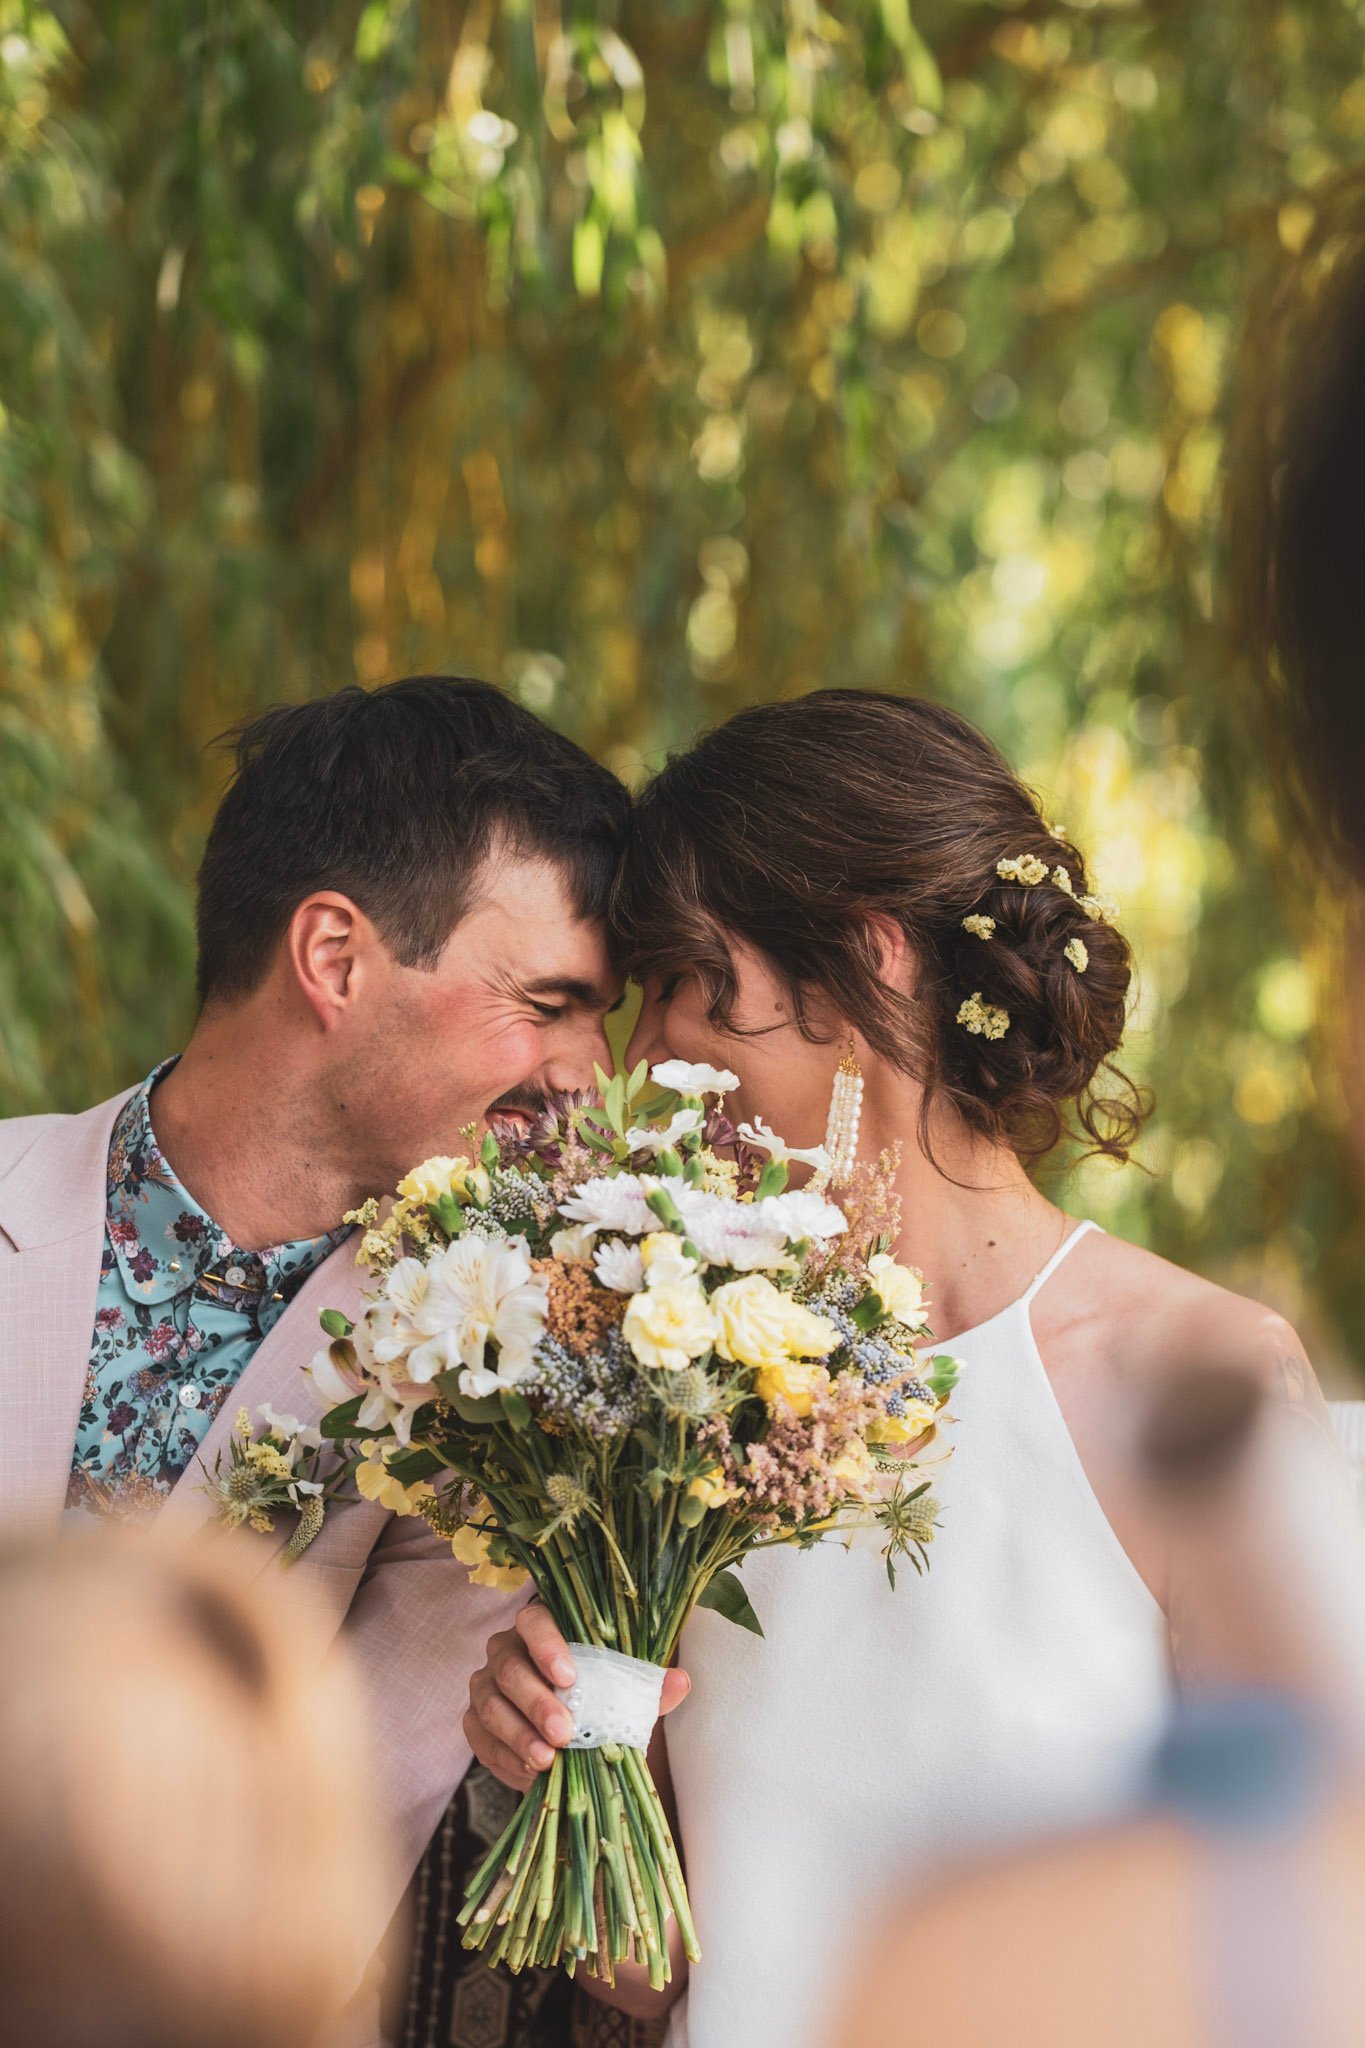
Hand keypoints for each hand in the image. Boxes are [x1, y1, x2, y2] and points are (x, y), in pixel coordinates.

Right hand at [465, 1603, 691, 1788]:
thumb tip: (680, 1681)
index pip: (533, 1621)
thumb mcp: (622, 1691)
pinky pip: (480, 1740)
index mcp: (541, 1628)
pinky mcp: (475, 1723)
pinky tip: (529, 1773)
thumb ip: (646, 1686)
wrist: (566, 1733)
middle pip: (510, 1667)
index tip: (569, 1677)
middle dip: (536, 1701)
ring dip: (519, 1735)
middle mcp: (505, 1650)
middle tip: (563, 1732)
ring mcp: (485, 1686)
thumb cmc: (596, 1697)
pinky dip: (506, 1758)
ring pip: (491, 1705)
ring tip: (547, 1760)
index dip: (547, 1645)